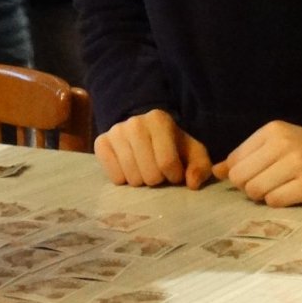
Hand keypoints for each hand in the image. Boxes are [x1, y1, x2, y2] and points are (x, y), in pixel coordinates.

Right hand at [96, 109, 211, 188]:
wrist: (145, 135)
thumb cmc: (172, 146)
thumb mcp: (193, 154)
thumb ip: (200, 168)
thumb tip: (192, 183)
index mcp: (159, 120)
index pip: (167, 163)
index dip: (174, 175)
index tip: (175, 173)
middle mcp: (135, 122)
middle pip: (149, 173)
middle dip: (157, 179)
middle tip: (158, 173)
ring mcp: (115, 131)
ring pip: (132, 177)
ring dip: (141, 181)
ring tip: (144, 170)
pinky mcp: (101, 143)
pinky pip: (114, 177)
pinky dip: (124, 179)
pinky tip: (129, 170)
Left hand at [213, 121, 301, 206]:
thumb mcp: (281, 143)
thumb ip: (247, 156)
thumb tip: (215, 171)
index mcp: (272, 130)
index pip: (235, 161)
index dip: (242, 174)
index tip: (260, 174)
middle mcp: (283, 143)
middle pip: (241, 178)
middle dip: (250, 188)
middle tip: (272, 185)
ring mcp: (298, 164)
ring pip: (255, 191)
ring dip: (266, 196)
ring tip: (285, 188)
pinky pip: (275, 202)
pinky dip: (280, 202)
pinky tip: (296, 194)